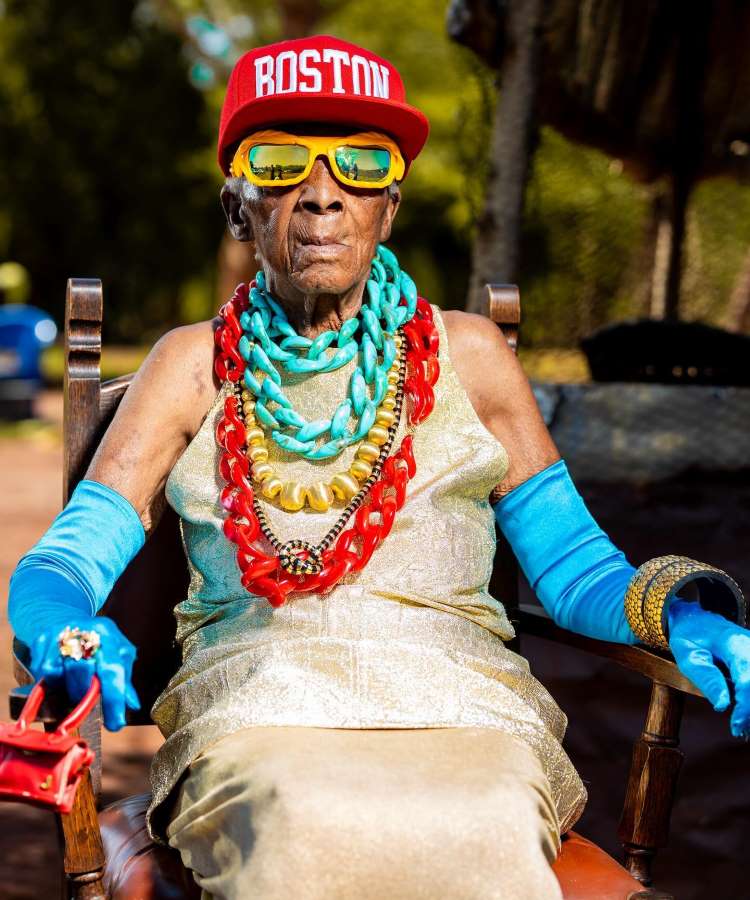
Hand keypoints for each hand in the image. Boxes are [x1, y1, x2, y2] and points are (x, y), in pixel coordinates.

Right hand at [29, 616, 140, 730]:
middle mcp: (85, 631)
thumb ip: (124, 680)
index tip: (115, 723)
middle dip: (84, 692)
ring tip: (73, 685)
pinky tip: (60, 676)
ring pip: (58, 674)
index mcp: (109, 635)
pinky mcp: (42, 641)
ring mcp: (61, 634)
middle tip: (86, 697)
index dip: (114, 699)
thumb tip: (132, 704)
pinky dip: (52, 682)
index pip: (113, 670)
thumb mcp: (116, 654)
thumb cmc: (96, 641)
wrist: (66, 617)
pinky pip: (42, 673)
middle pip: (82, 671)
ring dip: (66, 688)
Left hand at [668, 598, 749, 737]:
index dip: (745, 706)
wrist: (696, 619)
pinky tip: (744, 715)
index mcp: (734, 643)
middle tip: (738, 730)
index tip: (735, 726)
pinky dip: (749, 701)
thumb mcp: (688, 655)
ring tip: (741, 726)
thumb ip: (706, 678)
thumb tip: (722, 706)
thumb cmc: (690, 637)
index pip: (747, 678)